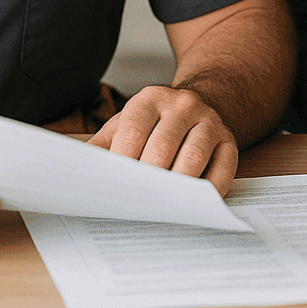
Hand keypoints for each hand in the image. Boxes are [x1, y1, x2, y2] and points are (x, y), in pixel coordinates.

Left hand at [87, 85, 237, 195]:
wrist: (195, 105)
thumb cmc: (154, 123)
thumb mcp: (125, 124)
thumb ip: (102, 145)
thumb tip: (77, 170)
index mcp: (149, 98)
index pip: (133, 132)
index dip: (123, 163)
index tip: (115, 189)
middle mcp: (181, 104)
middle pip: (163, 145)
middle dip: (149, 179)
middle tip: (138, 205)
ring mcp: (208, 120)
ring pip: (194, 155)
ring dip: (178, 186)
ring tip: (164, 208)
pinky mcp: (229, 139)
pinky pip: (224, 167)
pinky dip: (210, 188)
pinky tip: (196, 204)